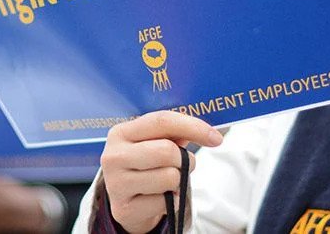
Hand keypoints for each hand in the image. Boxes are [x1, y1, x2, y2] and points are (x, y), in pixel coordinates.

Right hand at [101, 111, 222, 233]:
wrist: (126, 201)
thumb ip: (176, 133)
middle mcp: (113, 156)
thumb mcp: (154, 143)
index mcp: (121, 133)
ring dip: (178, 182)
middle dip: (184, 160)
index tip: (215, 138)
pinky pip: (165, 203)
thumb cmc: (146, 165)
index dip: (192, 126)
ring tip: (167, 182)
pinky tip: (159, 198)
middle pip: (166, 151)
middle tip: (182, 165)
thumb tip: (210, 135)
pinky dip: (171, 201)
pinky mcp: (124, 208)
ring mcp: (116, 183)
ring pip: (169, 178)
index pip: (161, 121)